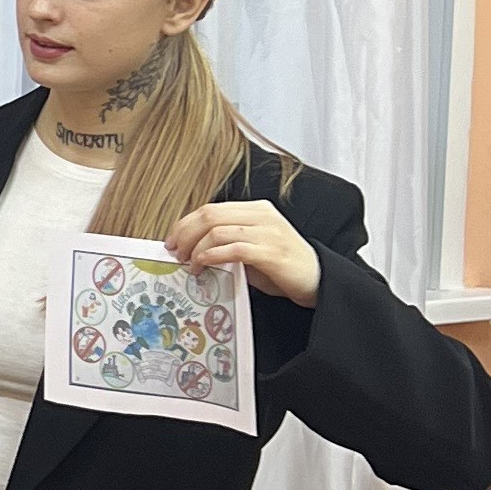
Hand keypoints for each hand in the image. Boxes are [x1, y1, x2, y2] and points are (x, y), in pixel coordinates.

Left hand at [165, 201, 318, 308]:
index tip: (172, 240)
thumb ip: (227, 242)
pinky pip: (233, 248)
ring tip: (189, 263)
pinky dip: (212, 256)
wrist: (318, 280)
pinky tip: (204, 265)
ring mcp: (269, 232)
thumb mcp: (252, 248)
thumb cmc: (281, 267)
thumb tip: (191, 249)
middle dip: (185, 234)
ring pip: (218, 230)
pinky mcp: (272, 252)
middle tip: (175, 252)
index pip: (212, 209)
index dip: (186, 223)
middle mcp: (262, 216)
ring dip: (196, 248)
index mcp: (256, 210)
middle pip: (210, 215)